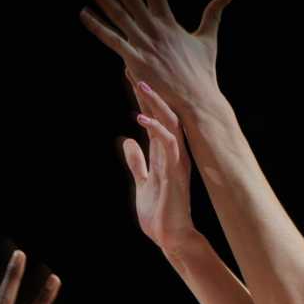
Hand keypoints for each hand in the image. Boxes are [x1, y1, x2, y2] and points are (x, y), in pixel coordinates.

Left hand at [79, 0, 231, 114]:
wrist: (197, 99)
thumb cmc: (202, 72)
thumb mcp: (208, 38)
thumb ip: (213, 14)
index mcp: (168, 20)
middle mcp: (153, 27)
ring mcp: (143, 43)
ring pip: (116, 12)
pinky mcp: (135, 60)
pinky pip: (112, 40)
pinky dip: (97, 27)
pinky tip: (83, 13)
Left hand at [122, 79, 205, 257]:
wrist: (170, 238)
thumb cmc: (159, 212)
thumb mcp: (143, 182)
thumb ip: (137, 161)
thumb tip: (127, 141)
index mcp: (166, 152)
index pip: (154, 117)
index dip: (143, 96)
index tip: (132, 74)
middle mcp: (174, 151)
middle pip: (164, 112)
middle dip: (150, 90)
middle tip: (136, 65)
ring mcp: (177, 160)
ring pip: (170, 122)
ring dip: (155, 102)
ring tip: (141, 83)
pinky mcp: (176, 172)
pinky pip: (168, 144)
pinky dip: (156, 128)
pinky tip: (141, 117)